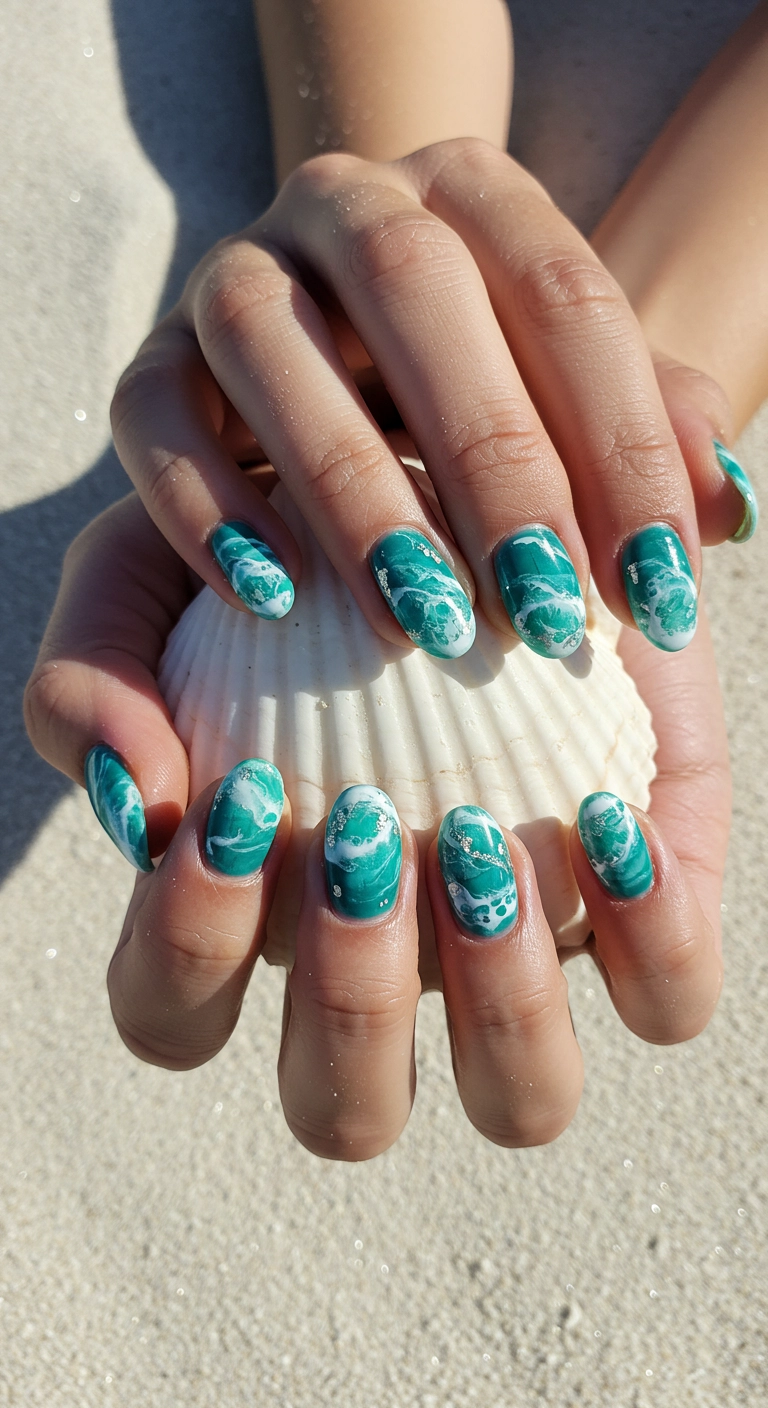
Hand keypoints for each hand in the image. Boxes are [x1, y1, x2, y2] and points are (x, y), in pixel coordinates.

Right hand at [25, 486, 726, 1157]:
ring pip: (523, 1098)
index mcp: (252, 916)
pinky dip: (648, 936)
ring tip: (482, 842)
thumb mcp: (148, 573)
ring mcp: (520, 953)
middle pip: (346, 1109)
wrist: (453, 476)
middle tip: (364, 846)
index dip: (192, 948)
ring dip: (500, 1003)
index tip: (240, 802)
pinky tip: (610, 820)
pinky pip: (668, 995)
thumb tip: (141, 808)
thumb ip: (91, 682)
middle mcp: (386, 962)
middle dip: (350, 1006)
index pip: (181, 1014)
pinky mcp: (644, 906)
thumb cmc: (286, 545)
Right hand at [110, 139, 750, 663]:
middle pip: (418, 295)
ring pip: (268, 342)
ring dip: (350, 488)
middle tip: (543, 613)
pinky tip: (271, 597)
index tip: (658, 590)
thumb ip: (651, 434)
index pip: (564, 294)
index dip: (622, 446)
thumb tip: (724, 512)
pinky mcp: (154, 360)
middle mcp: (346, 203)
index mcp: (472, 193)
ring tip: (419, 620)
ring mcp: (235, 270)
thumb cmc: (474, 393)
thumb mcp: (569, 398)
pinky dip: (205, 505)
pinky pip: (150, 415)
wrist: (336, 365)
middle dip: (493, 464)